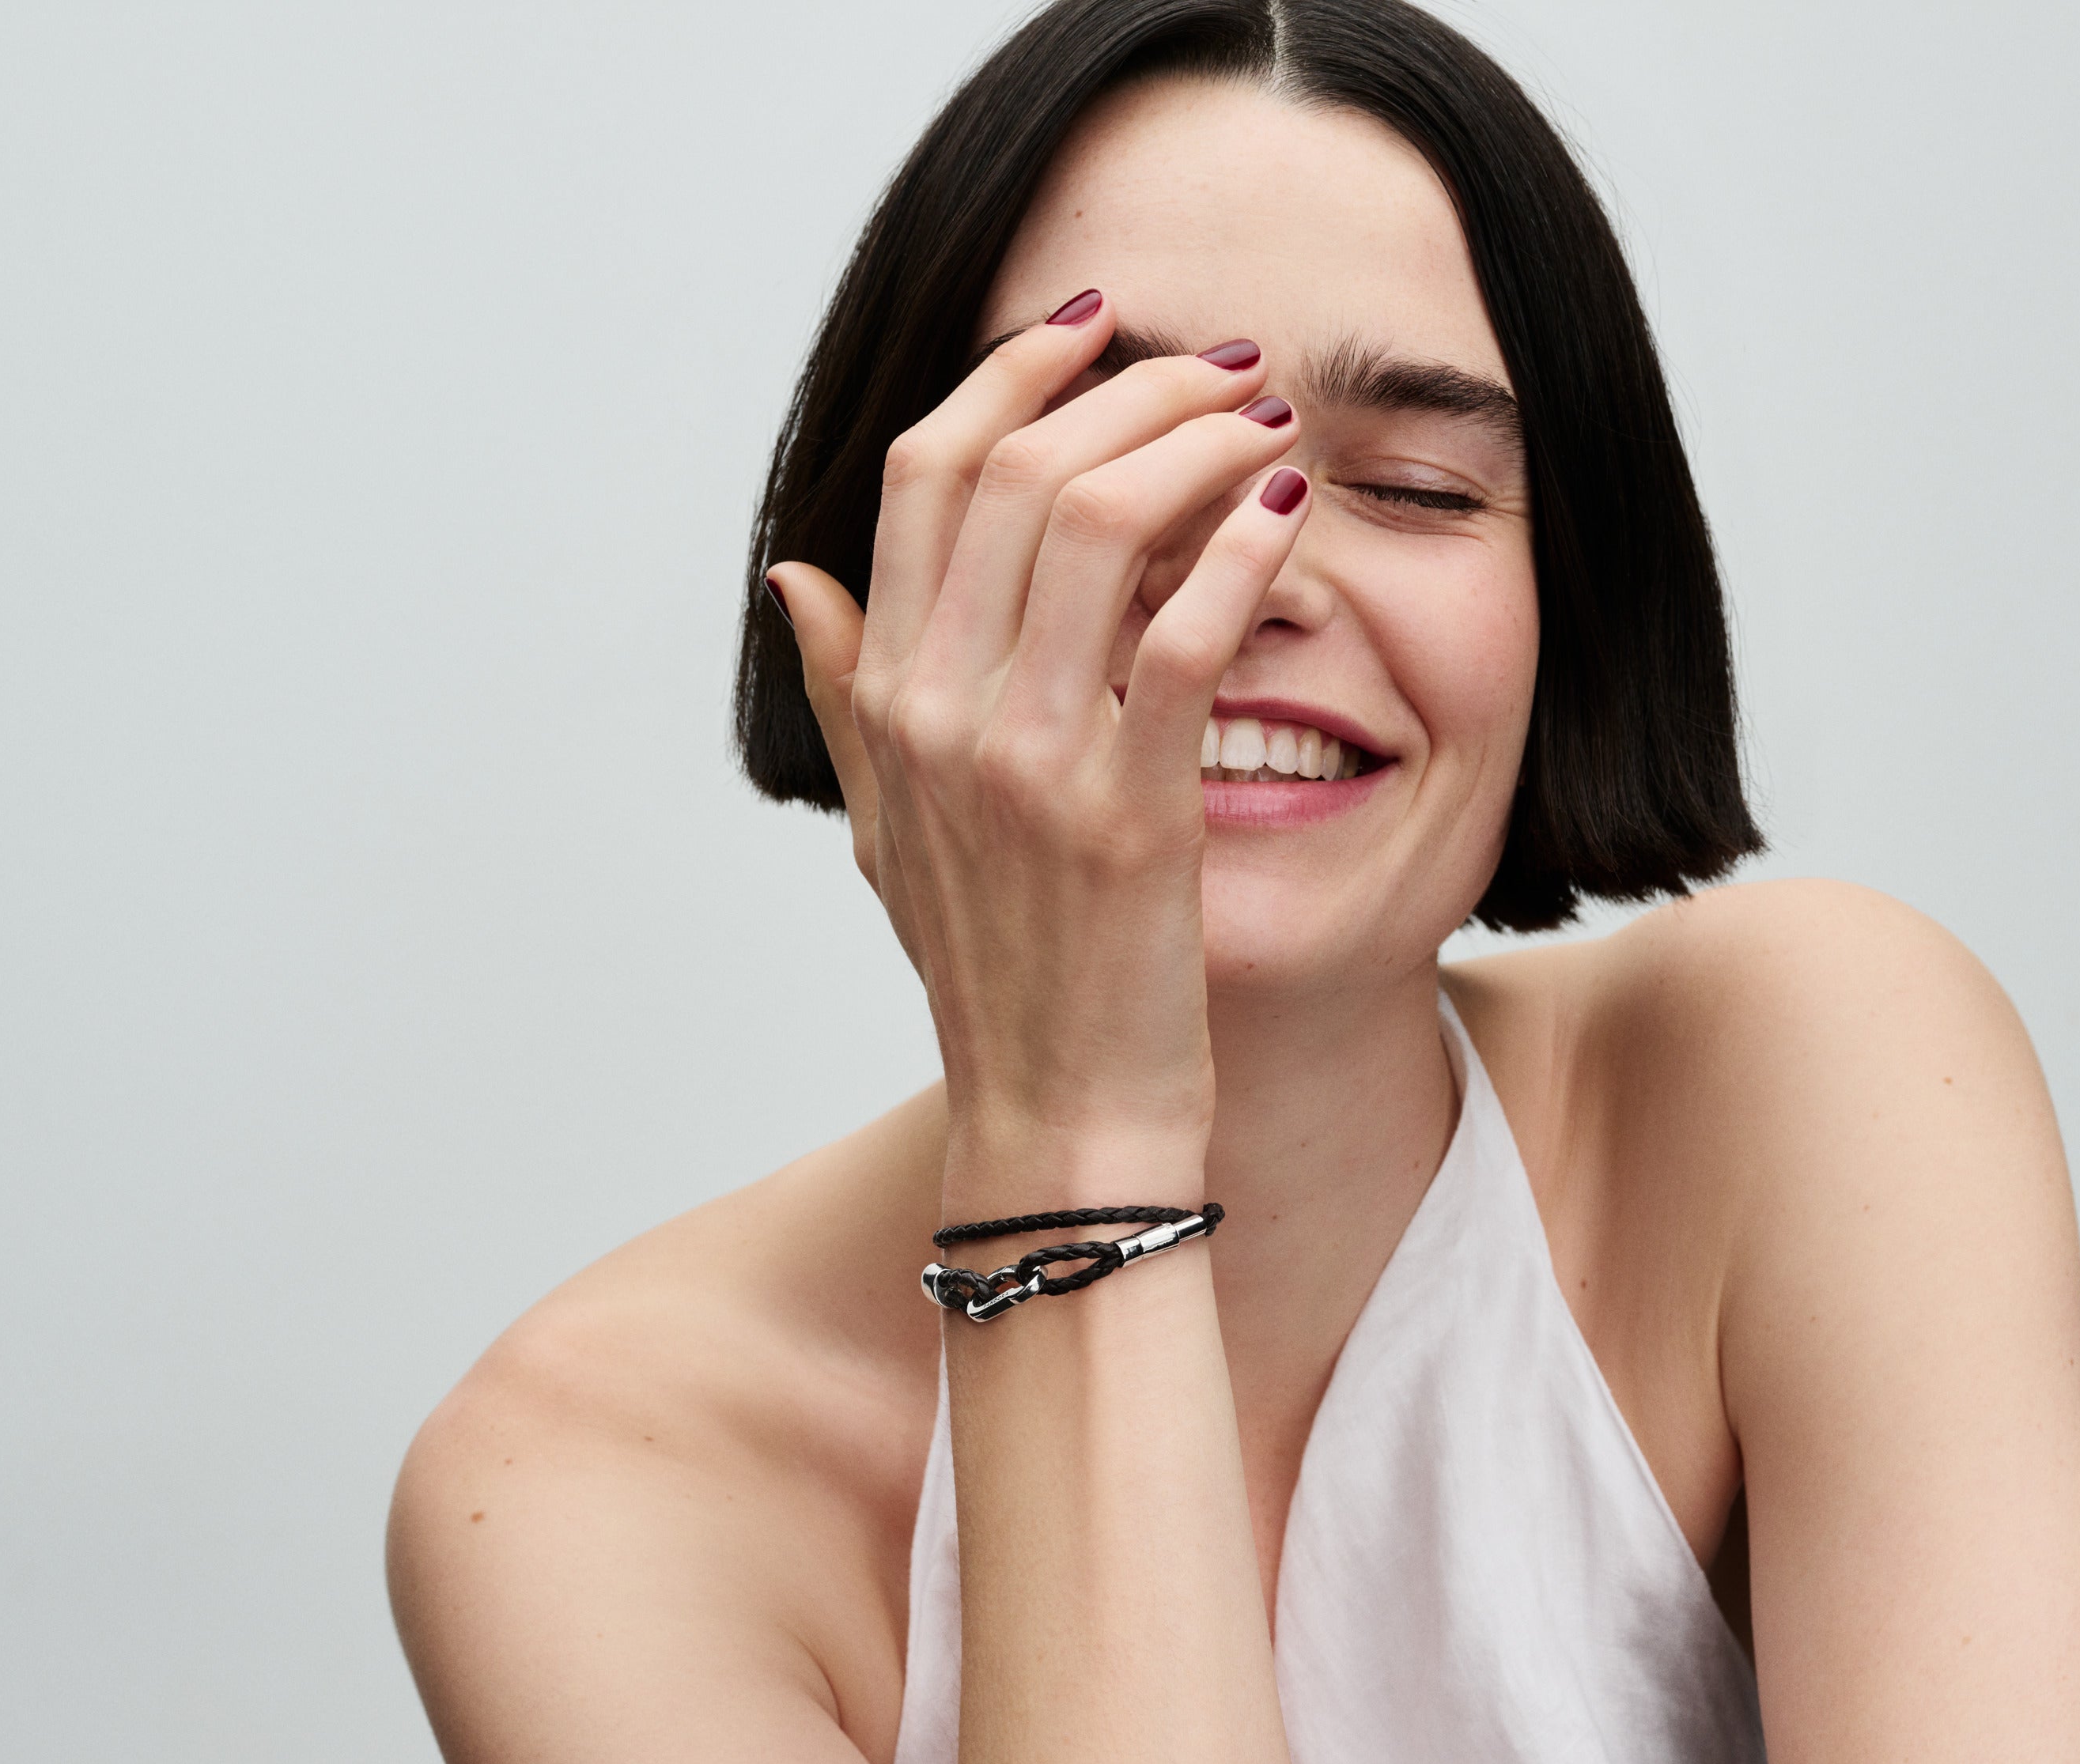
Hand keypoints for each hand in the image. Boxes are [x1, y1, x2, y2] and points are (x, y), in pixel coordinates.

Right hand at [768, 295, 1310, 1172]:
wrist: (1059, 1116)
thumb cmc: (992, 969)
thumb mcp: (887, 825)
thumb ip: (844, 692)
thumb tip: (793, 576)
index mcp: (886, 696)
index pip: (927, 474)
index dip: (1008, 377)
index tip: (1089, 331)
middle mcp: (937, 711)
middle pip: (1019, 470)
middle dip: (1131, 386)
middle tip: (1221, 366)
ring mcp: (1024, 760)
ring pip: (1099, 523)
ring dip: (1196, 444)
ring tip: (1266, 422)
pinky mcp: (1126, 812)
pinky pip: (1182, 635)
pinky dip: (1240, 550)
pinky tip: (1286, 510)